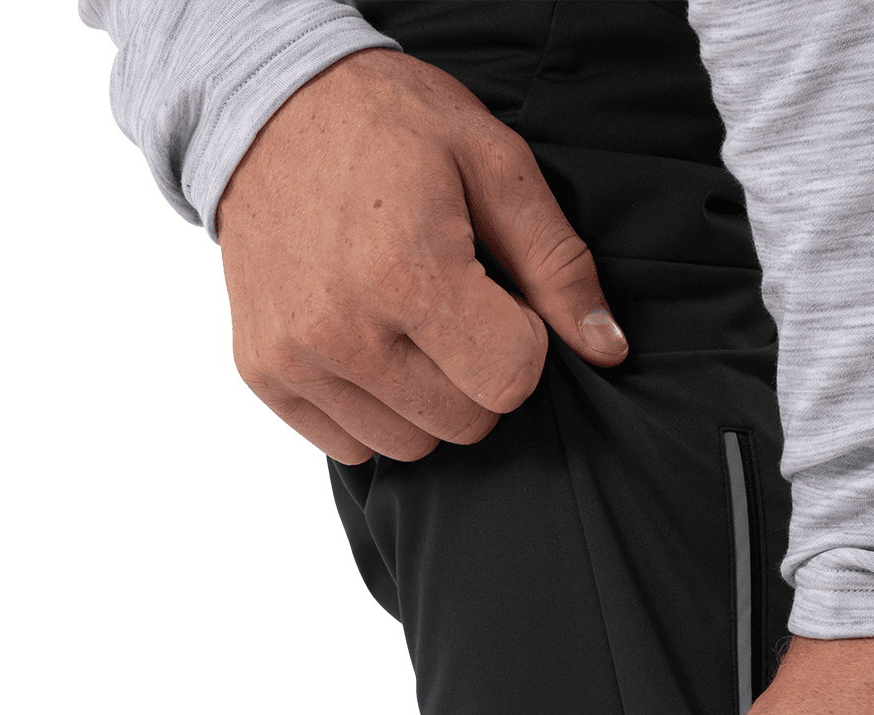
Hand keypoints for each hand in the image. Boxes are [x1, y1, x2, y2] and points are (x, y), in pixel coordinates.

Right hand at [214, 49, 628, 462]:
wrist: (266, 107)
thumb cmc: (392, 126)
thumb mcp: (492, 162)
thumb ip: (556, 263)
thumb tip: (608, 351)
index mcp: (405, 272)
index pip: (510, 382)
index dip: (523, 341)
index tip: (498, 296)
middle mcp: (342, 330)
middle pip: (465, 423)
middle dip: (479, 374)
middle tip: (453, 307)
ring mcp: (296, 359)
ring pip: (410, 446)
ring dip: (427, 401)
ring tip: (407, 325)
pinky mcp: (265, 375)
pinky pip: (352, 447)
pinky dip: (372, 411)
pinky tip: (366, 344)